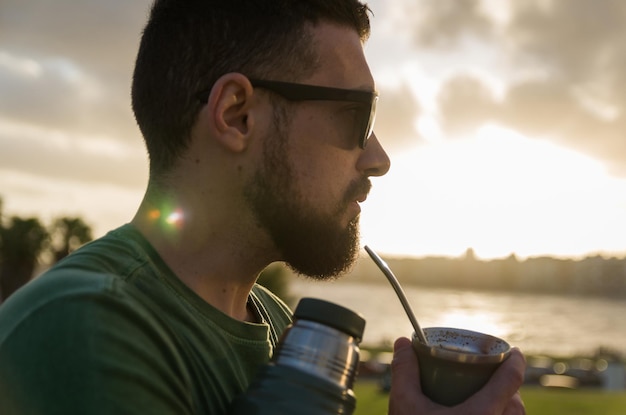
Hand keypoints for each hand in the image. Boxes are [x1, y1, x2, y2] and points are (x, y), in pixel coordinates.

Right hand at [388, 337, 525, 414]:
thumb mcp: (406, 405)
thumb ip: (405, 372)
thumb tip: (402, 343)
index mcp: (483, 414)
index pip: (512, 380)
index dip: (516, 361)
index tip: (515, 350)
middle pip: (516, 404)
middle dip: (508, 388)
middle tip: (492, 377)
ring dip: (503, 407)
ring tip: (484, 400)